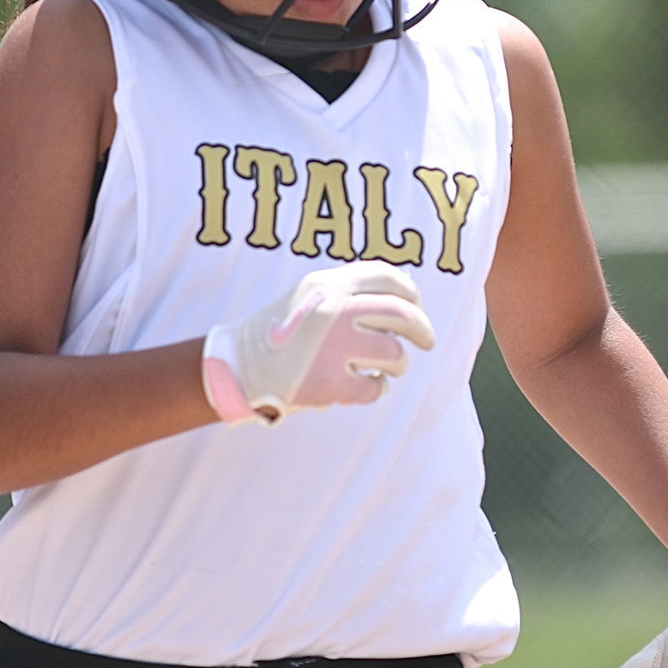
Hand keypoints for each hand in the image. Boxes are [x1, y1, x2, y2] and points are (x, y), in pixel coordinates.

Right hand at [201, 260, 434, 422]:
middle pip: (403, 314)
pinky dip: (376, 389)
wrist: (240, 366)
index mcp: (329, 283)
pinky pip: (375, 388)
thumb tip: (407, 285)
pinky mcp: (329, 382)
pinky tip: (365, 385)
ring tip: (385, 367)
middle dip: (423, 329)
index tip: (416, 304)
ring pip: (394, 354)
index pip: (389, 278)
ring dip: (396, 364)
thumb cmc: (284, 329)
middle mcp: (333, 309)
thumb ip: (351, 287)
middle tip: (427, 340)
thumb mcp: (312, 293)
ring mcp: (332, 346)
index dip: (411, 292)